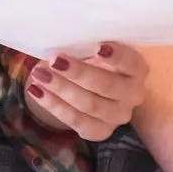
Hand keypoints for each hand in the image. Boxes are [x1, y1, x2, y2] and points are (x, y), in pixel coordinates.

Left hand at [25, 43, 149, 140]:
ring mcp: (118, 115)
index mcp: (136, 69)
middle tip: (54, 61)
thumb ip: (85, 46)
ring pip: (90, 105)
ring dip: (62, 89)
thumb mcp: (92, 49)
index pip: (131, 63)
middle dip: (78, 73)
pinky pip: (77, 121)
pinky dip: (54, 105)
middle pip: (107, 86)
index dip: (116, 57)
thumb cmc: (90, 60)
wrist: (87, 88)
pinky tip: (36, 91)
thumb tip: (63, 41)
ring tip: (39, 75)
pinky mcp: (101, 131)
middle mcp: (133, 94)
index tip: (97, 48)